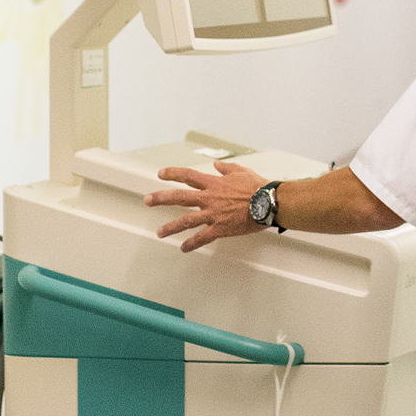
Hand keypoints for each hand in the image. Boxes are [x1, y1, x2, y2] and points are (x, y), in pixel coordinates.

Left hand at [143, 161, 266, 251]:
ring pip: (185, 220)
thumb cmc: (258, 187)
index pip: (188, 176)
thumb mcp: (242, 171)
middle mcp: (209, 198)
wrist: (268, 203)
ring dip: (170, 227)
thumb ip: (227, 168)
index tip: (161, 174)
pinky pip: (202, 238)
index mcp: (213, 183)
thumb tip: (217, 166)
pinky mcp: (220, 228)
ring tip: (159, 232)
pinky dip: (192, 244)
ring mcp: (213, 214)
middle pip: (179, 197)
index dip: (173, 174)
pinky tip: (183, 248)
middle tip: (147, 200)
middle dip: (161, 199)